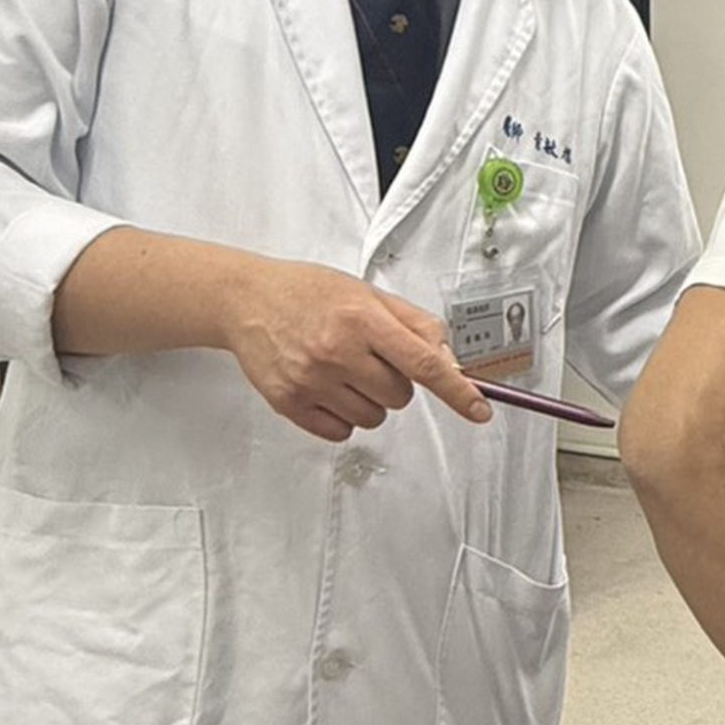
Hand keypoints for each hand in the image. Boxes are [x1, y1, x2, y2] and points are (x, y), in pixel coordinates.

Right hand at [220, 259, 490, 443]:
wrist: (246, 300)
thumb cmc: (308, 293)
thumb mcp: (368, 294)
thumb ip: (415, 325)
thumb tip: (451, 360)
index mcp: (362, 319)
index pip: (424, 364)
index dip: (457, 391)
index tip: (479, 410)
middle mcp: (337, 351)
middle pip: (400, 397)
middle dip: (395, 381)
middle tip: (368, 357)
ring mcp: (311, 380)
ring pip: (374, 418)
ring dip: (369, 401)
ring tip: (344, 370)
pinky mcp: (290, 403)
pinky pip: (341, 432)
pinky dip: (343, 417)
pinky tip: (327, 388)